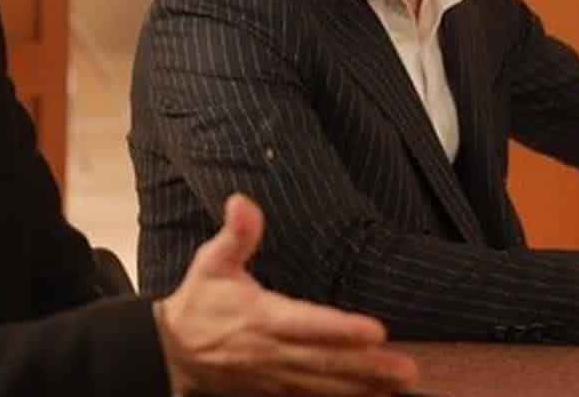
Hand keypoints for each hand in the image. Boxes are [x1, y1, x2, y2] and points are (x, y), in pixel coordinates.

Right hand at [154, 194, 417, 395]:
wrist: (171, 351)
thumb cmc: (200, 302)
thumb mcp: (211, 262)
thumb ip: (235, 235)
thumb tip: (242, 201)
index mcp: (261, 316)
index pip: (307, 324)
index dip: (341, 329)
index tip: (376, 331)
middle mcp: (272, 351)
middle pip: (326, 362)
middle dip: (368, 367)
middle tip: (407, 370)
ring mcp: (275, 377)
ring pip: (324, 386)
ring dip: (363, 388)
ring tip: (399, 388)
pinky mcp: (274, 392)